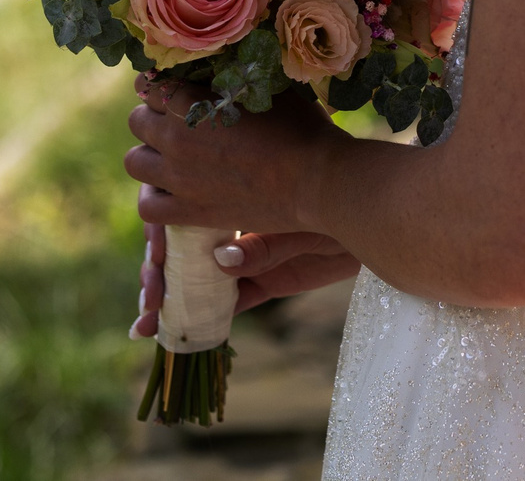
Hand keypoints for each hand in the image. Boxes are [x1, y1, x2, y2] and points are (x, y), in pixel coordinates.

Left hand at [124, 79, 342, 236]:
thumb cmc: (300, 127)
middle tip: (174, 120)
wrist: (316, 180)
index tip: (167, 87)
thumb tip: (219, 62)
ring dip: (148, 154)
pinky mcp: (190, 212)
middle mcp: (176, 139)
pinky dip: (153, 197)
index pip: (150, 86)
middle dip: (152, 116)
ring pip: (133, 162)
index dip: (155, 84)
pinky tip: (170, 191)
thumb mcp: (266, 87)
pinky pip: (148, 207)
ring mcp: (179, 179)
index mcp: (192, 104)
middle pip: (137, 121)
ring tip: (169, 155)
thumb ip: (233, 75)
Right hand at [131, 220, 360, 335]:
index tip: (155, 256)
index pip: (180, 208)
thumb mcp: (298, 220)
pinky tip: (167, 332)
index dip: (161, 233)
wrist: (375, 211)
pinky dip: (197, 320)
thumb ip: (263, 242)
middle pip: (179, 247)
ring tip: (148, 321)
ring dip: (169, 298)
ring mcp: (244, 254)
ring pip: (194, 278)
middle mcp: (229, 221)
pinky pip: (224, 304)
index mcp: (229, 191)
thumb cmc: (337, 198)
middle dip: (157, 272)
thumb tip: (222, 260)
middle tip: (152, 299)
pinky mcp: (262, 284)